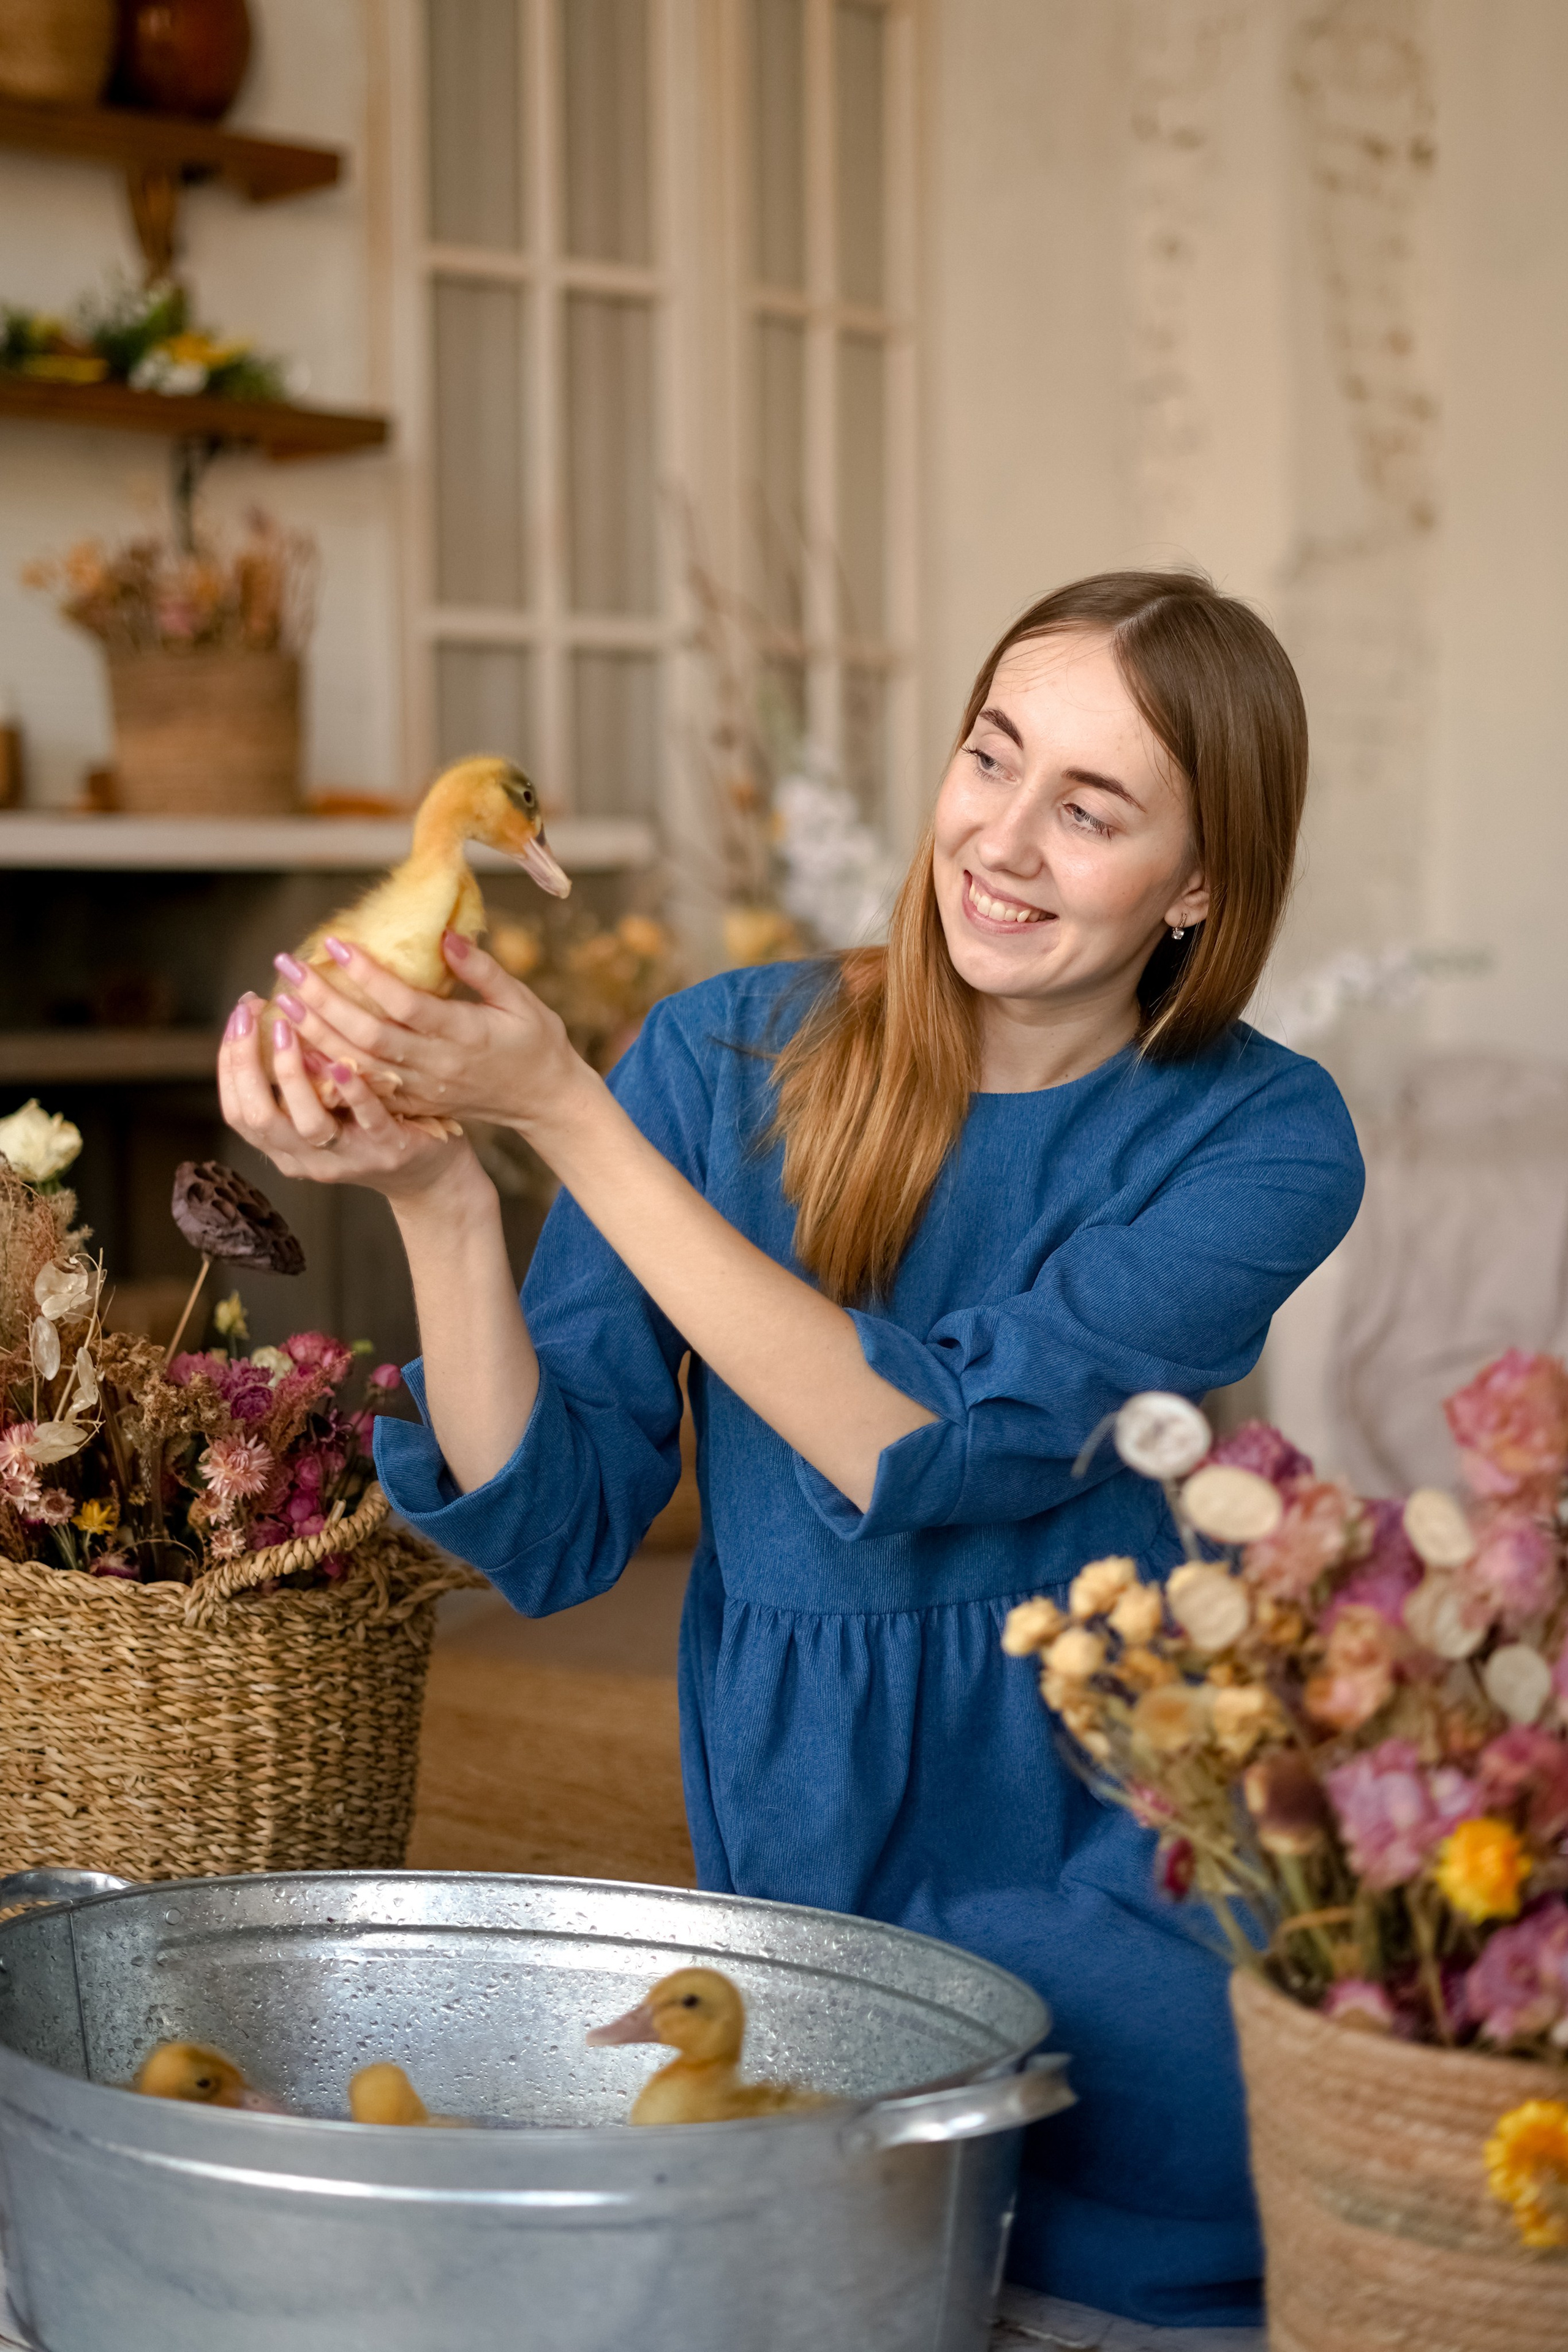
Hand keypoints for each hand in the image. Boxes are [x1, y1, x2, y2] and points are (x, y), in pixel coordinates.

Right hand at [218, 993, 473, 1204]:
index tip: (237, 1016)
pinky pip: (366, 1120)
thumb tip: (273, 1013)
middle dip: (246, 1062)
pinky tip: (340, 1062)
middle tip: (249, 1016)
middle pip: (258, 1117)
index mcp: (284, 1148)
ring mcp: (348, 1157)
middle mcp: (307, 1159)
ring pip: (307, 1123)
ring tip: (288, 1029)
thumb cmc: (368, 1129)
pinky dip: (351, 1091)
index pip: (238, 1110)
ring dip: (291, 1073)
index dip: (230, 1062)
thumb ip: (297, 1080)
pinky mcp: (388, 1149)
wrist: (427, 1173)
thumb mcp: (323, 1108)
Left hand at [268, 934, 590, 1135]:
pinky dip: (329, 1070)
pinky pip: (364, 1090)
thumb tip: (444, 935)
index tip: (337, 943)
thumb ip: (483, 969)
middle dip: (324, 1002)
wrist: (543, 1101)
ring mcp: (423, 1089)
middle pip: (369, 1036)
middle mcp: (438, 1065)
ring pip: (359, 1066)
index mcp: (466, 1034)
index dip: (369, 976)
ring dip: (317, 1035)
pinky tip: (301, 1048)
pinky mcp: (414, 1104)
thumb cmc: (535, 1042)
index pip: (406, 1004)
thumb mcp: (522, 1000)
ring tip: (284, 1002)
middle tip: (290, 967)